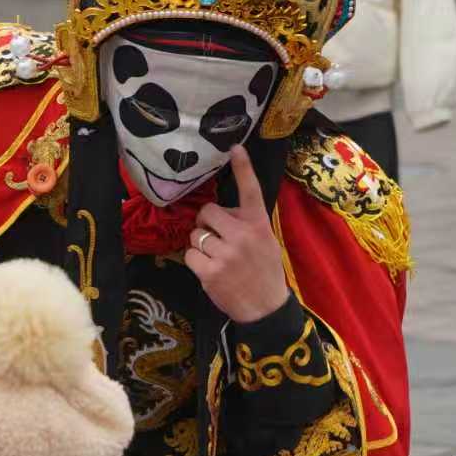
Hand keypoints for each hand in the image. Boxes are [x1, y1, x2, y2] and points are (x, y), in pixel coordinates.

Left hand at [185, 146, 289, 324]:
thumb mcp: (265, 240)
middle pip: (207, 212)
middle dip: (206, 223)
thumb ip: (246, 223)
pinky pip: (189, 254)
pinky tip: (209, 269)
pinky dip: (195, 261)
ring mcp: (225, 254)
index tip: (235, 148)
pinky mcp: (210, 272)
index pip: (250, 190)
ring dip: (200, 243)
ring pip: (196, 234)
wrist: (265, 308)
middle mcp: (242, 235)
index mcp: (258, 224)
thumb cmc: (263, 271)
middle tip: (215, 237)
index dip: (243, 168)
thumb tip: (220, 212)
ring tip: (216, 257)